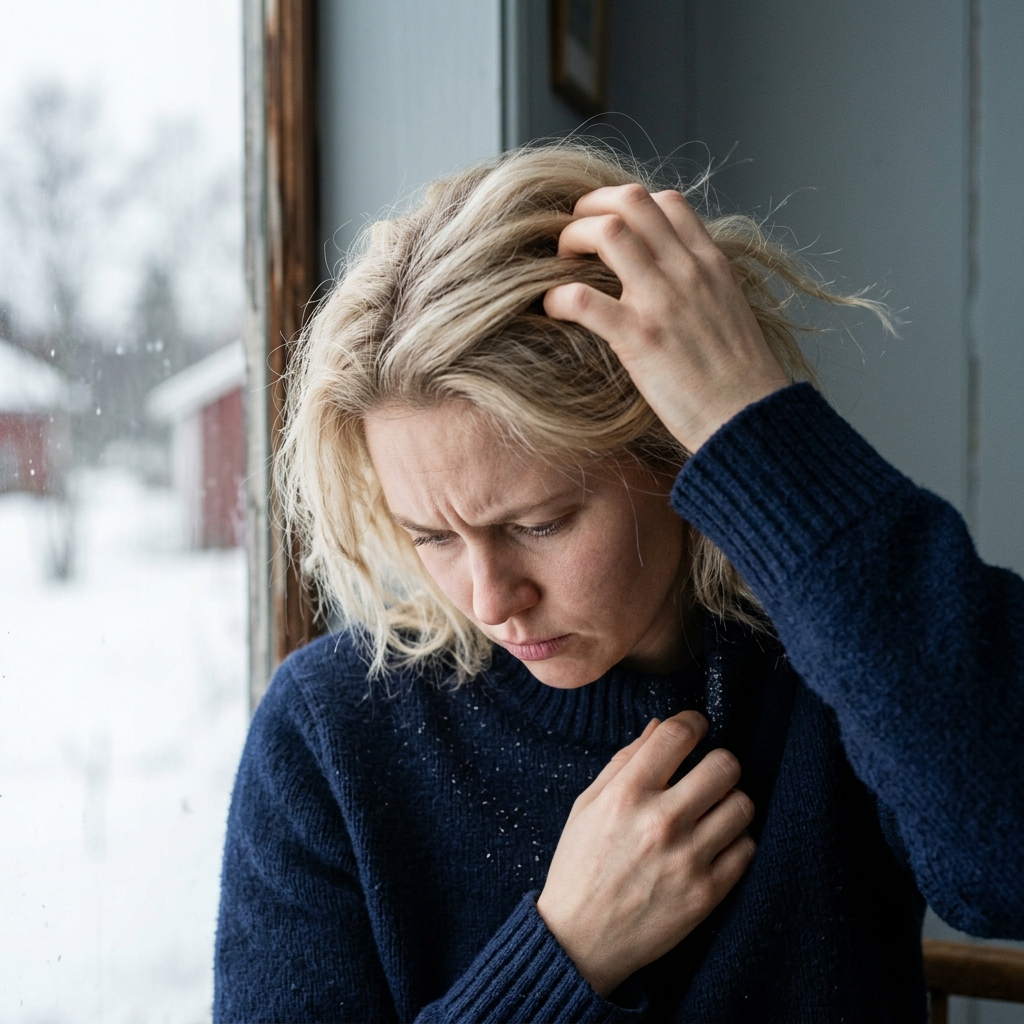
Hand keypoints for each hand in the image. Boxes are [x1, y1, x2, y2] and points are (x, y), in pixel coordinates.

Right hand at [535, 711, 755, 996]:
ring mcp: (688, 859)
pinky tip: (713, 844)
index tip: (696, 727)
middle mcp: (661, 821)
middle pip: (725, 764)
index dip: (693, 722)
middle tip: (707, 773)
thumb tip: (660, 726)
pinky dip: (735, 842)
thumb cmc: (580, 866)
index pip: (678, 735)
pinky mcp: (707, 893)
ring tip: (712, 811)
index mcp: (627, 794)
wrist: (580, 941)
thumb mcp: (588, 804)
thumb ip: (624, 761)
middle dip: (719, 761)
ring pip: (743, 805)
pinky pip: (746, 848)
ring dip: (730, 801)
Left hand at [543, 184, 789, 451]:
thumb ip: (700, 288)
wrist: (749, 419)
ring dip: (571, 239)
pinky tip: (552, 308)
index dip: (627, 206)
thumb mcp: (729, 313)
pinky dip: (557, 296)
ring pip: (606, 233)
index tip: (609, 228)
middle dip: (591, 208)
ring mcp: (662, 301)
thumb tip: (671, 285)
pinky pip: (582, 299)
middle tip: (574, 236)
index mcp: (711, 264)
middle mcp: (686, 271)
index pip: (667, 202)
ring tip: (560, 263)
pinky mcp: (639, 338)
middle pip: (631, 201)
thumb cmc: (740, 380)